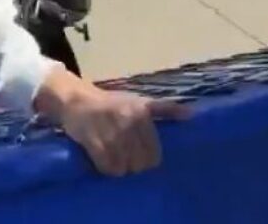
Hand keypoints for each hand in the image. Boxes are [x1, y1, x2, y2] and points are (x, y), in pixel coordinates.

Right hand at [34, 66, 189, 175]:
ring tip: (113, 159)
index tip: (138, 156)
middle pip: (139, 163)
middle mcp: (128, 123)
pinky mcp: (93, 141)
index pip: (154, 154)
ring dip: (118, 168)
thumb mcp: (140, 101)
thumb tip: (192, 114)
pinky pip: (106, 167)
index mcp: (142, 114)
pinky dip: (105, 168)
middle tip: (125, 158)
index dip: (147, 160)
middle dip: (133, 165)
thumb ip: (165, 108)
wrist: (75, 99)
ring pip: (123, 168)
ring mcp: (110, 133)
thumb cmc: (110, 102)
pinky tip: (102, 161)